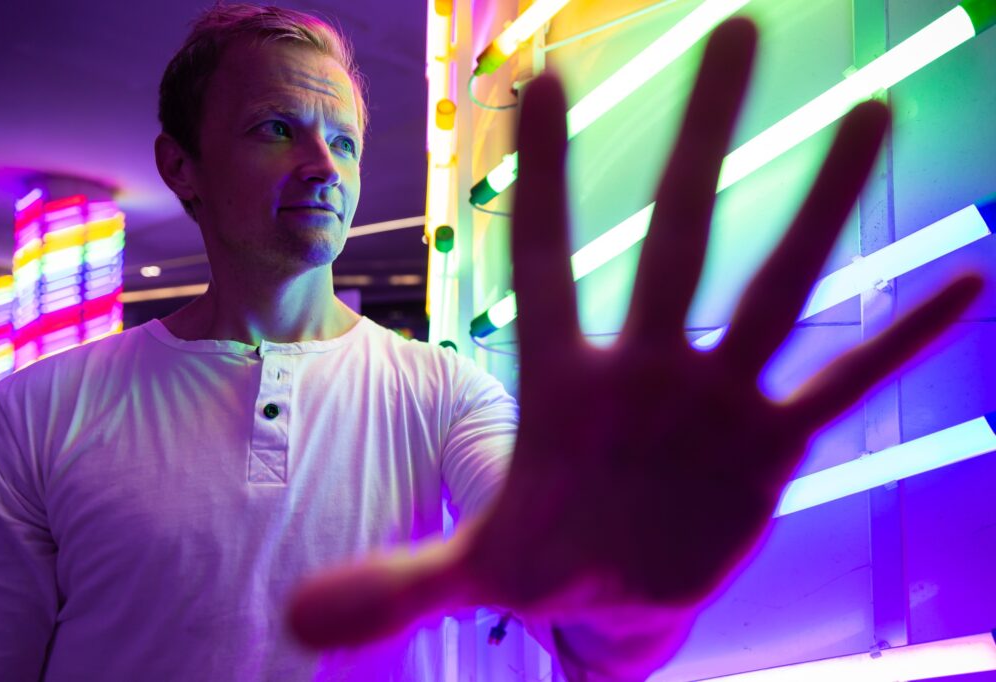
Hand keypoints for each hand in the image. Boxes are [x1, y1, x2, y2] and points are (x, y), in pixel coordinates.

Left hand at [288, 18, 981, 656]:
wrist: (616, 591)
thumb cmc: (544, 558)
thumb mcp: (472, 576)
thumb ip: (396, 585)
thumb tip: (297, 626)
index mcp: (567, 384)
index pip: (549, 258)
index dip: (544, 174)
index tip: (534, 75)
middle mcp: (647, 368)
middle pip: (678, 235)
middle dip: (703, 139)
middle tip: (735, 30)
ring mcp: (716, 400)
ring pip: (775, 284)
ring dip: (820, 205)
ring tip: (868, 113)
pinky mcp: (771, 447)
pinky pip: (843, 381)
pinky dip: (899, 340)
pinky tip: (967, 283)